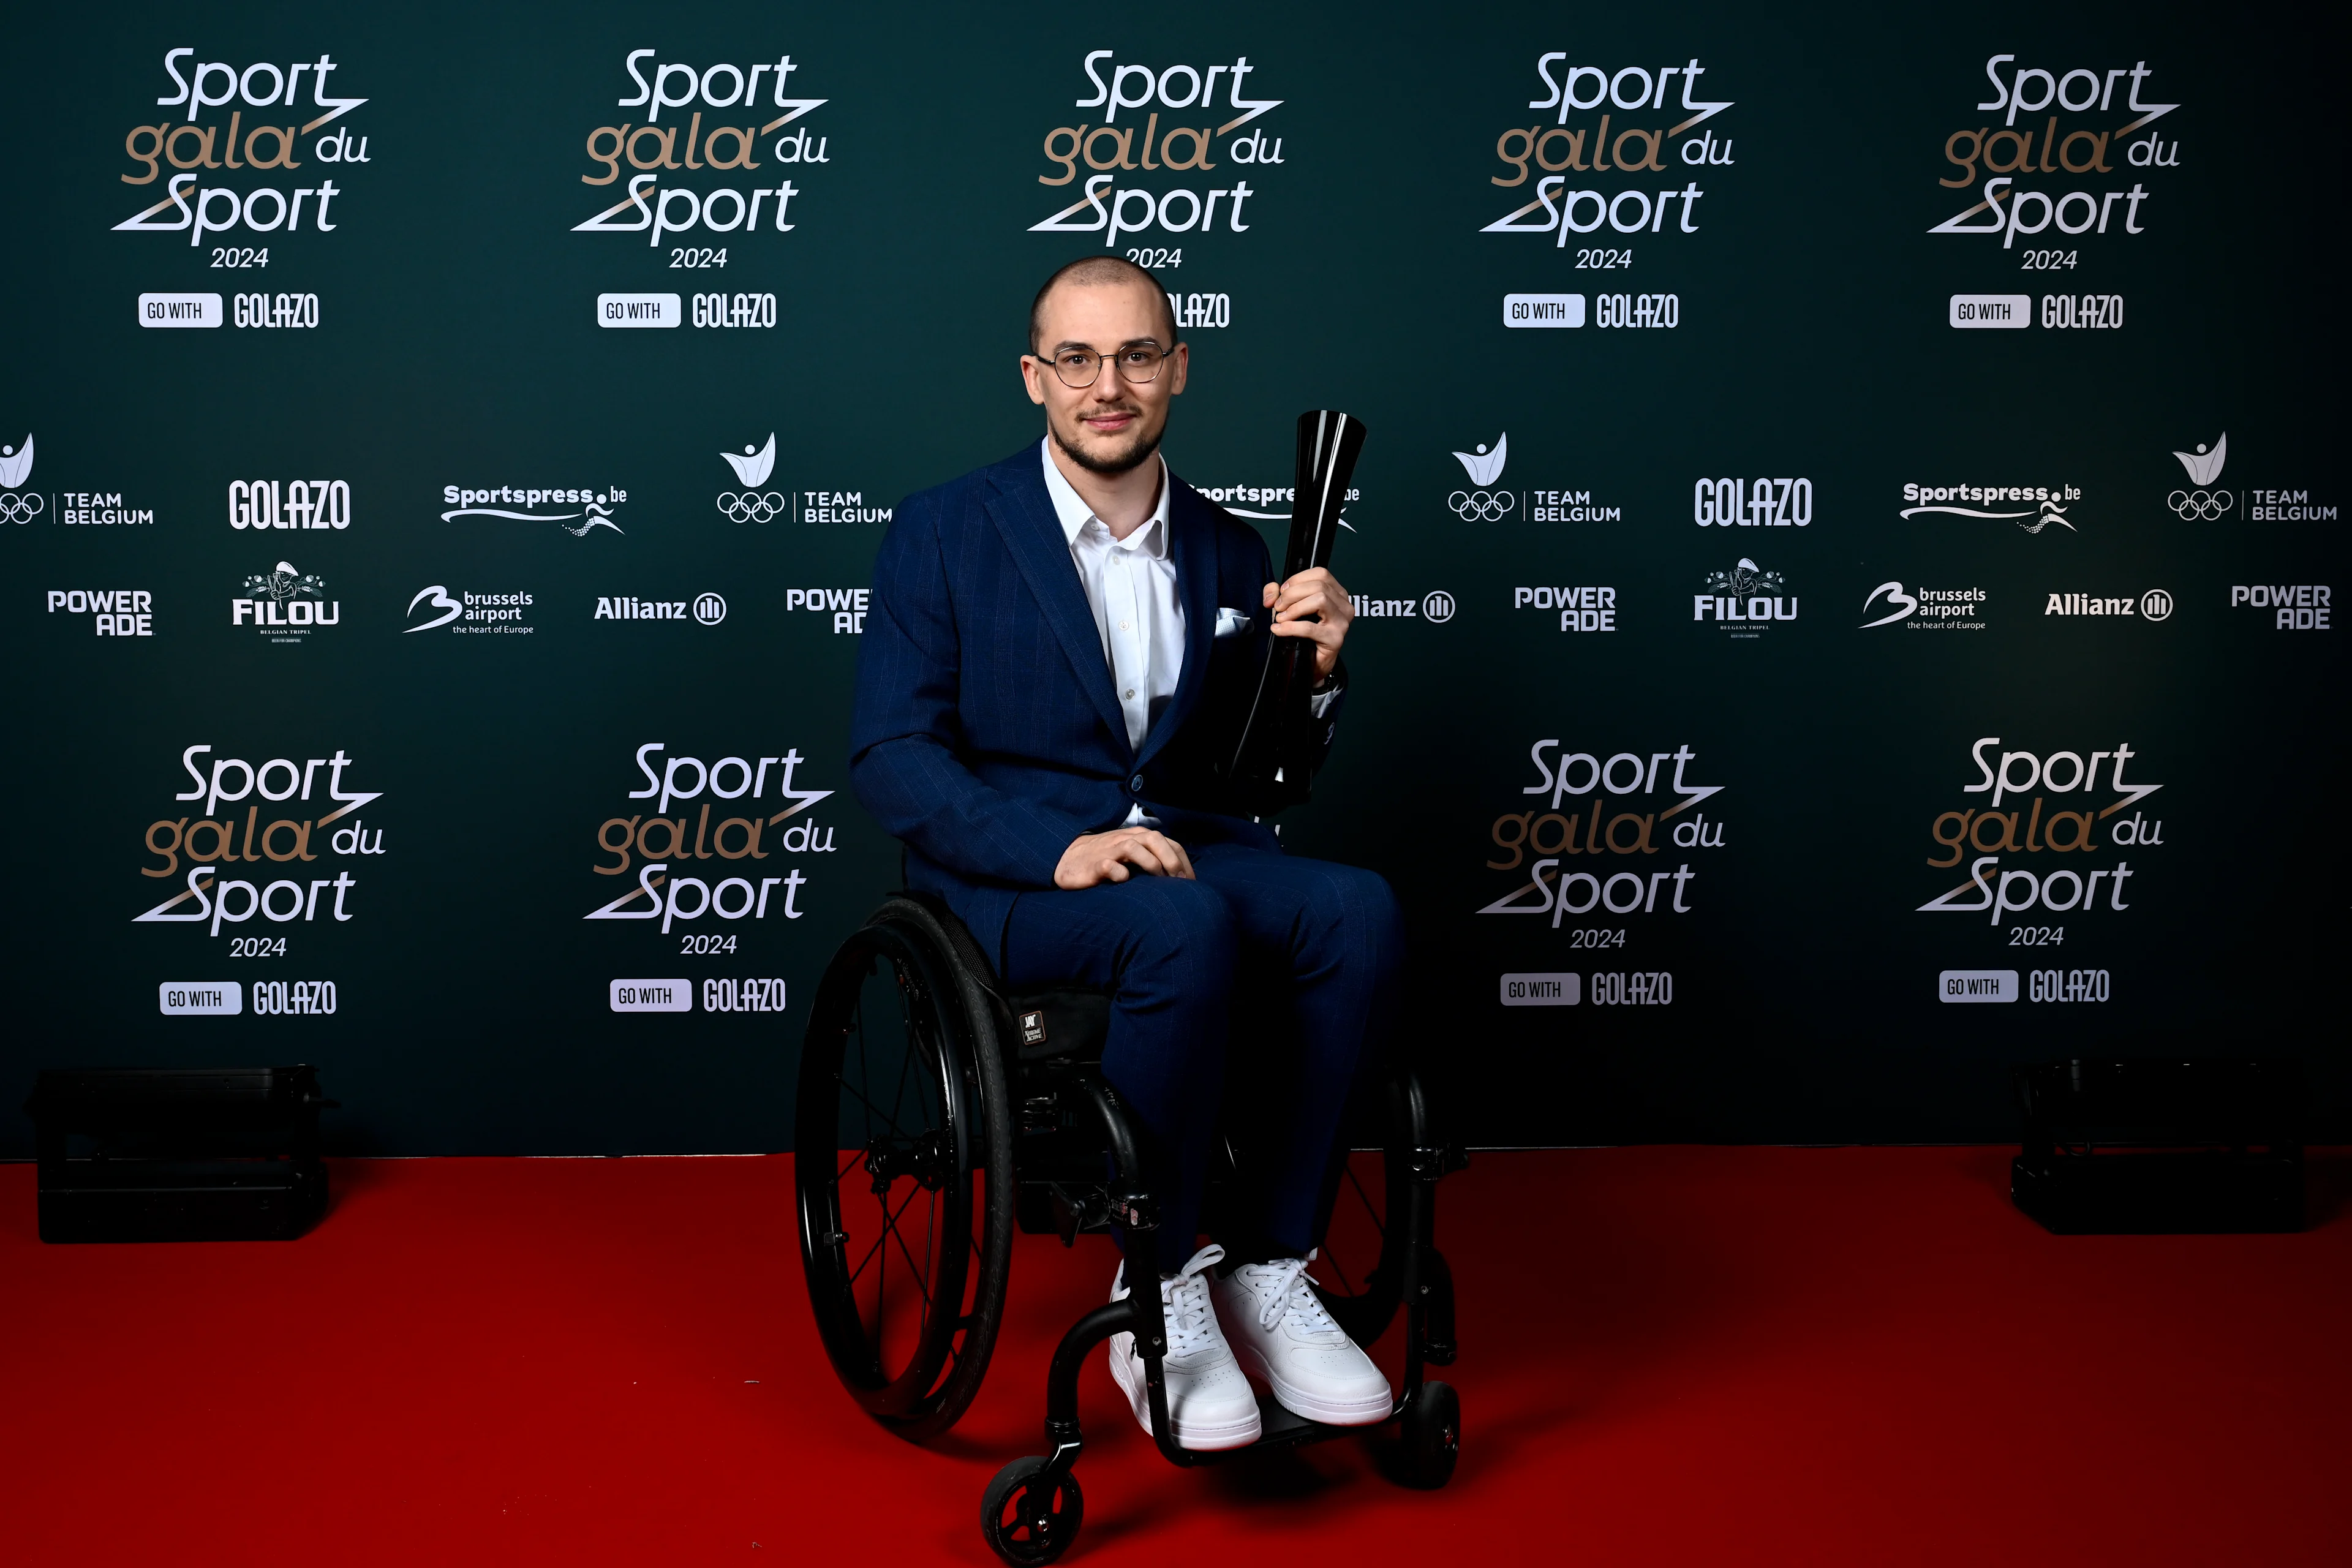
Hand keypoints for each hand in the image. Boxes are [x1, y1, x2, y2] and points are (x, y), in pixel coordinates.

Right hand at [1054, 827, 1195, 888]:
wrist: (1070, 859)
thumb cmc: (1107, 858)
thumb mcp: (1133, 854)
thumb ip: (1154, 858)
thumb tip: (1181, 876)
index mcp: (1139, 837)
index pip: (1169, 843)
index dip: (1183, 861)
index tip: (1191, 882)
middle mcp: (1126, 839)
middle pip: (1154, 839)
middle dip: (1171, 859)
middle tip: (1180, 881)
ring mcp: (1109, 851)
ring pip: (1133, 847)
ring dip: (1150, 862)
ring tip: (1159, 879)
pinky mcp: (1094, 864)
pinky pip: (1109, 866)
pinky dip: (1119, 872)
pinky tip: (1125, 880)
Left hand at [1262, 567, 1352, 680]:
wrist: (1312, 664)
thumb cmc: (1303, 635)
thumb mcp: (1289, 608)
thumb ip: (1277, 594)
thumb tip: (1271, 595)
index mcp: (1337, 594)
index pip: (1321, 574)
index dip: (1297, 579)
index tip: (1282, 592)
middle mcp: (1344, 605)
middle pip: (1319, 586)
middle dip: (1292, 594)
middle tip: (1278, 607)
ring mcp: (1342, 622)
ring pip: (1320, 600)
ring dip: (1294, 608)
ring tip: (1280, 618)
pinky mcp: (1335, 639)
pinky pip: (1309, 627)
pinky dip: (1290, 627)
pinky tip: (1279, 630)